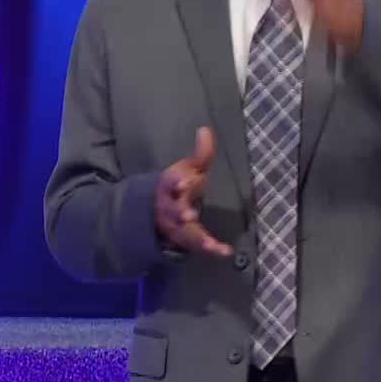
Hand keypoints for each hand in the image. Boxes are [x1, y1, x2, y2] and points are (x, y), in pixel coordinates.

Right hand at [154, 127, 232, 257]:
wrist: (155, 211)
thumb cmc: (178, 185)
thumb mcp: (188, 168)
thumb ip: (200, 153)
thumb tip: (205, 129)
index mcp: (169, 185)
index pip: (172, 182)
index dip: (179, 182)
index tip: (185, 182)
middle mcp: (170, 206)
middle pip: (174, 209)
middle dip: (180, 212)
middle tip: (187, 214)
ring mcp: (176, 225)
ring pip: (182, 231)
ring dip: (194, 236)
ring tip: (208, 242)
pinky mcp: (185, 238)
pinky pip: (197, 244)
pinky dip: (211, 248)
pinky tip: (225, 252)